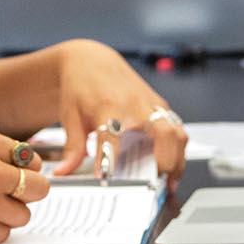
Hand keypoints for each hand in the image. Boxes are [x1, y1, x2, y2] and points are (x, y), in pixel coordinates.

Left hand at [50, 40, 187, 186]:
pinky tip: (173, 167)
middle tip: (156, 183)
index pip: (112, 136)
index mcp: (108, 105)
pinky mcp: (159, 104)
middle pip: (159, 133)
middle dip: (162, 161)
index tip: (107, 178)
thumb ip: (72, 147)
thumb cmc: (80, 85)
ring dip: (177, 159)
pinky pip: (176, 128)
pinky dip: (179, 150)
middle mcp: (134, 104)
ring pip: (175, 132)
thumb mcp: (70, 115)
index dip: (110, 159)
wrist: (90, 60)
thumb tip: (64, 172)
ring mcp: (150, 104)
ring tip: (170, 182)